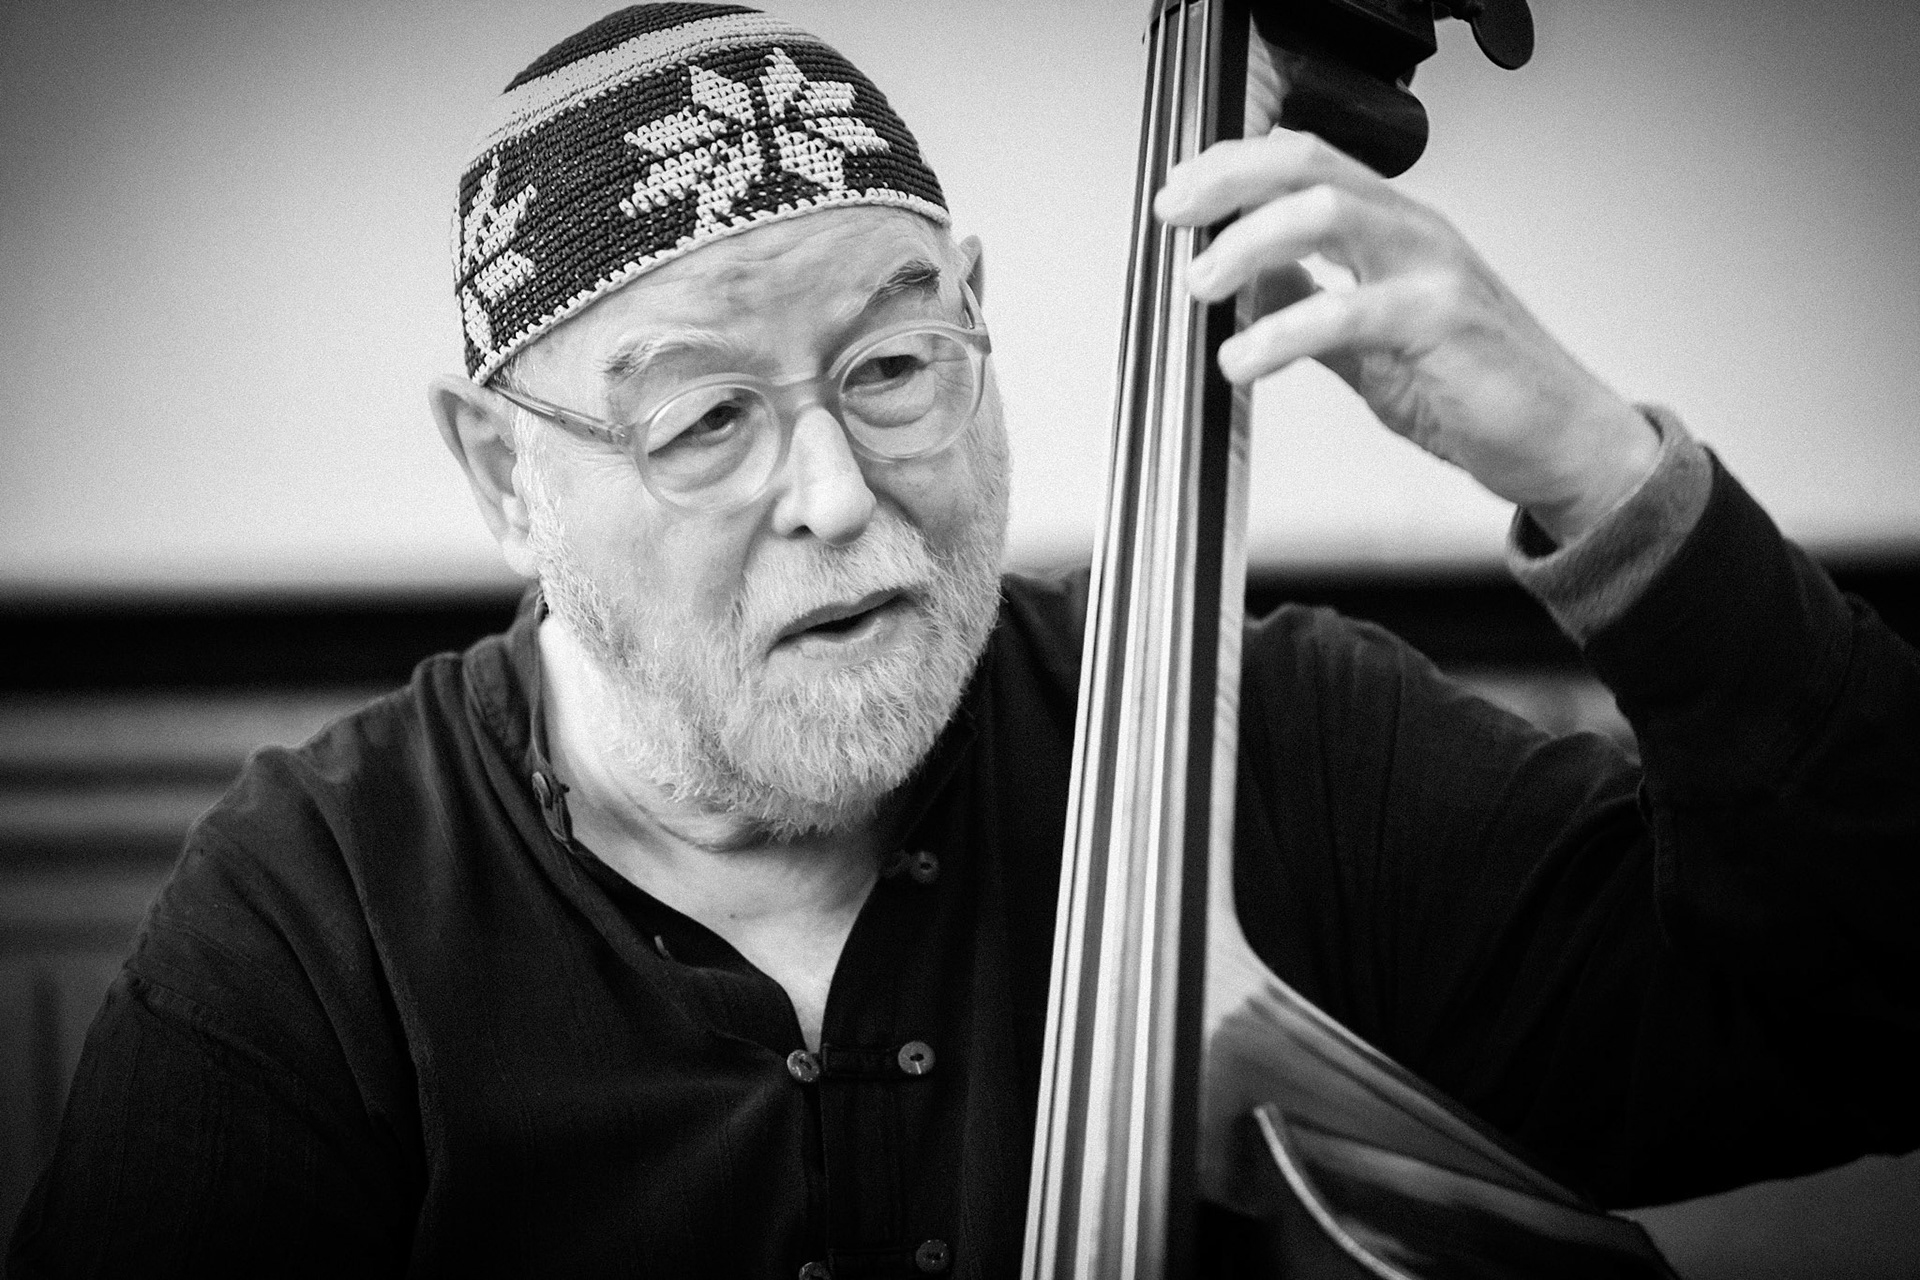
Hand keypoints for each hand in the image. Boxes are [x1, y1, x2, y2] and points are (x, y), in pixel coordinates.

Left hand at [1154, 127, 1659, 545]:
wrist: (1560, 439)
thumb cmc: (1478, 389)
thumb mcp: (1370, 344)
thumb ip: (1310, 306)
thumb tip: (1247, 283)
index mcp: (1395, 229)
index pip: (1305, 164)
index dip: (1234, 168)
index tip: (1179, 196)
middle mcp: (1413, 233)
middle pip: (1307, 168)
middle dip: (1227, 184)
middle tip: (1173, 221)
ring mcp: (1430, 270)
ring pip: (1324, 216)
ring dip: (1247, 245)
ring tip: (1199, 286)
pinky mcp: (1439, 321)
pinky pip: (1344, 312)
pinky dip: (1280, 332)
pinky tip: (1243, 360)